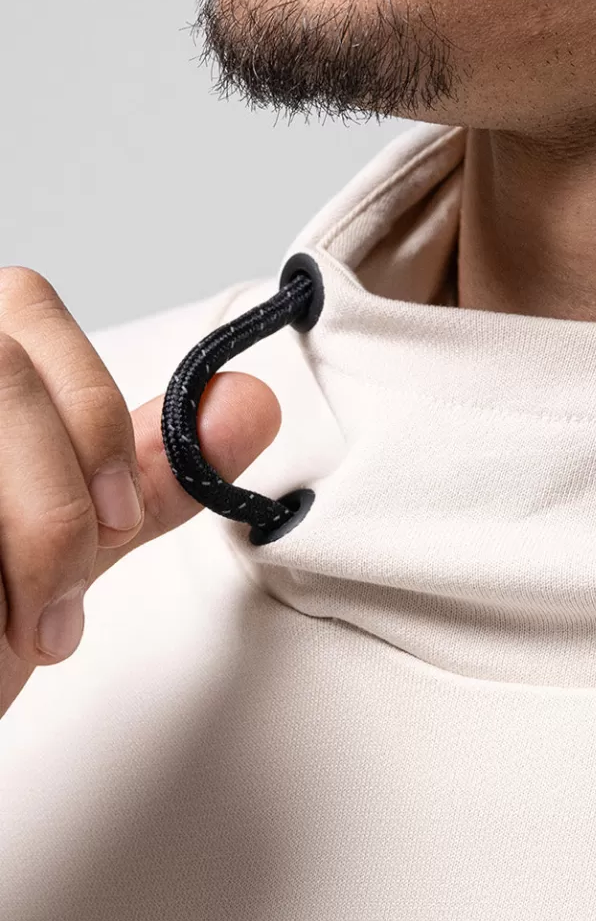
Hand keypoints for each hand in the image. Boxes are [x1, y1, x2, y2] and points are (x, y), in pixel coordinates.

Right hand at [0, 267, 281, 719]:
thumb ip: (146, 478)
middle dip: (57, 492)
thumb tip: (245, 406)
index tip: (118, 513)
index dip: (89, 407)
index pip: (24, 301)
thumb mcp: (68, 547)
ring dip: (28, 532)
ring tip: (24, 620)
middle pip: (1, 363)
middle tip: (60, 589)